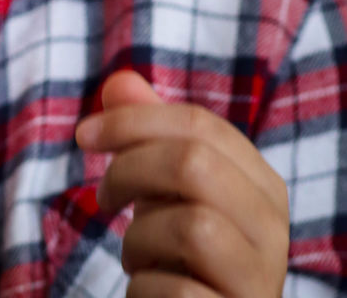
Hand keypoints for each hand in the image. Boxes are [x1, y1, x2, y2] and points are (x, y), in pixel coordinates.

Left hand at [74, 70, 288, 297]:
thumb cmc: (181, 249)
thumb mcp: (163, 186)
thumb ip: (146, 131)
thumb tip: (118, 80)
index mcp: (262, 183)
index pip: (200, 124)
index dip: (133, 119)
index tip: (83, 135)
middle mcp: (273, 228)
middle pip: (194, 164)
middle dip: (129, 172)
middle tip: (103, 199)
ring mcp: (260, 279)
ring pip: (192, 227)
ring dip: (138, 239)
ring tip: (136, 255)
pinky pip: (177, 291)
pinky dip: (143, 287)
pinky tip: (149, 291)